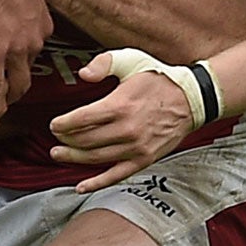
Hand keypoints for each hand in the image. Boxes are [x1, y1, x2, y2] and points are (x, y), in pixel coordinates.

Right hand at [0, 0, 48, 131]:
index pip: (36, 52)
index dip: (25, 62)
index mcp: (42, 26)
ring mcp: (15, 50)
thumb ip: (22, 1)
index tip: (18, 68)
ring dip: (8, 99)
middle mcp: (34, 41)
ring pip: (15, 84)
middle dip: (20, 87)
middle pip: (29, 72)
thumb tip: (15, 0)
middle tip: (11, 95)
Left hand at [48, 51, 198, 190]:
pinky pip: (116, 175)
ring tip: (59, 155)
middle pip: (84, 140)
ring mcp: (135, 147)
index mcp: (120, 105)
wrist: (191, 99)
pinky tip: (81, 186)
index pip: (80, 120)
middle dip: (65, 141)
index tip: (54, 125)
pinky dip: (96, 183)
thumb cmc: (159, 80)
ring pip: (95, 158)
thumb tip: (83, 75)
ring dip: (73, 159)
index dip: (62, 124)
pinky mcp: (144, 159)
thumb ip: (103, 64)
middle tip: (55, 140)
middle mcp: (126, 129)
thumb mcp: (131, 60)